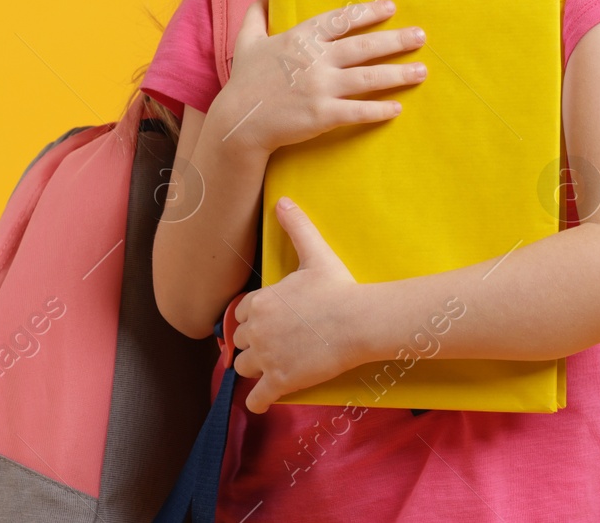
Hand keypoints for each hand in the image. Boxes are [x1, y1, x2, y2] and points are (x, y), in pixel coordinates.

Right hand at [213, 0, 427, 156]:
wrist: (238, 123)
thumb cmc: (245, 81)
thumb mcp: (247, 40)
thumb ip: (257, 13)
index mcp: (300, 38)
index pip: (341, 20)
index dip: (368, 12)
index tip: (391, 8)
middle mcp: (314, 60)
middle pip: (363, 47)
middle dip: (396, 40)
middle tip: (420, 36)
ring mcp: (320, 88)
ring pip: (368, 78)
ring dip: (398, 74)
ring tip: (422, 72)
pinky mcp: (322, 115)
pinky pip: (358, 111)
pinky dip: (379, 110)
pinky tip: (397, 108)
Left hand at [231, 197, 366, 412]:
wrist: (358, 321)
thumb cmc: (337, 287)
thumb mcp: (315, 253)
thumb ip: (296, 226)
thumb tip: (282, 200)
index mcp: (260, 301)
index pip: (241, 314)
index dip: (253, 319)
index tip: (267, 323)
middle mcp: (257, 329)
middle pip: (241, 342)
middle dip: (253, 344)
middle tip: (272, 346)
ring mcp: (267, 357)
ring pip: (243, 367)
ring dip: (253, 369)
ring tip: (269, 369)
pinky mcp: (279, 381)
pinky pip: (256, 397)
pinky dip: (256, 401)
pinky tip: (262, 399)